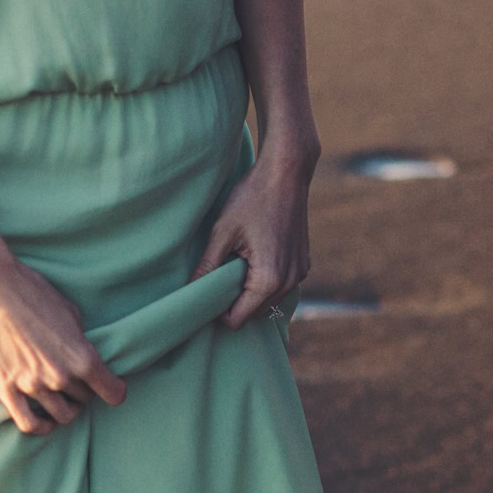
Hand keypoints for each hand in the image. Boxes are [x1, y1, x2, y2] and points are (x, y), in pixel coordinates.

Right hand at [0, 257, 126, 435]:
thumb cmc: (30, 291)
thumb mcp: (69, 311)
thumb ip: (80, 338)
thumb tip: (82, 350)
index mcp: (82, 356)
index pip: (113, 392)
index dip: (115, 391)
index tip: (112, 389)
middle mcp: (61, 376)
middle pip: (84, 400)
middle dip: (84, 393)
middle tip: (76, 384)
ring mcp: (32, 385)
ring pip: (61, 415)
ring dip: (64, 409)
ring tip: (60, 399)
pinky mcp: (6, 389)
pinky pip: (29, 424)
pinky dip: (41, 427)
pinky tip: (43, 421)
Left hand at [192, 148, 314, 329]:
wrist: (287, 172)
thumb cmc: (253, 198)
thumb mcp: (223, 232)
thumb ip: (207, 266)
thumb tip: (188, 291)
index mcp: (269, 279)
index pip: (238, 320)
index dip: (218, 312)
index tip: (206, 292)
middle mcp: (289, 282)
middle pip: (254, 315)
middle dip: (235, 303)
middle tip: (216, 278)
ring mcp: (299, 273)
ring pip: (269, 302)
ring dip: (250, 293)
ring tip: (234, 266)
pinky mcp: (303, 264)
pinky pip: (281, 287)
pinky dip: (265, 282)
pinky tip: (252, 258)